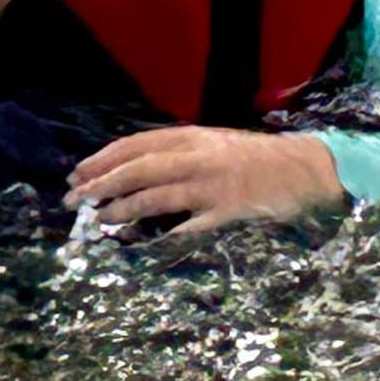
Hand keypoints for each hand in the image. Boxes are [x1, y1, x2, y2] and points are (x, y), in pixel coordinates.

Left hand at [66, 127, 342, 235]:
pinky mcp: (227, 210)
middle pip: (140, 167)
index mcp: (196, 136)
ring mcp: (213, 184)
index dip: (104, 158)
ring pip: (157, 194)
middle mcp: (200, 156)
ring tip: (99, 218)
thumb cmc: (258, 157)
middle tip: (74, 199)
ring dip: (123, 207)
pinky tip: (143, 244)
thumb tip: (136, 169)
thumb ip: (182, 153)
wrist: (306, 168)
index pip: (138, 143)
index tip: (79, 173)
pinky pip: (188, 225)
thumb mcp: (217, 143)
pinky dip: (163, 234)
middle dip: (102, 182)